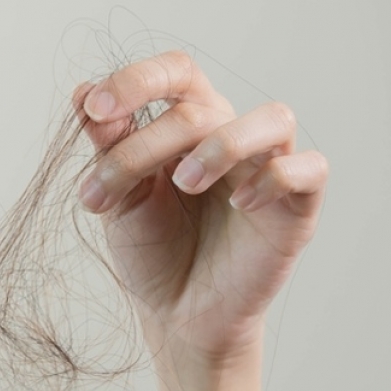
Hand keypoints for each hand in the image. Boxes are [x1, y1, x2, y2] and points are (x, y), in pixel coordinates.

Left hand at [75, 51, 328, 362]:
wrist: (176, 316)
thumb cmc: (152, 252)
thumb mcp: (118, 198)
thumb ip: (107, 148)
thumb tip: (82, 91)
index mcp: (187, 126)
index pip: (176, 74)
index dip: (137, 80)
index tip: (95, 108)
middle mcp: (232, 136)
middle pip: (198, 108)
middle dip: (142, 147)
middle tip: (103, 192)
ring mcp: (268, 169)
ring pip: (272, 119)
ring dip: (221, 145)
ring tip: (183, 184)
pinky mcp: (297, 208)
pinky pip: (308, 169)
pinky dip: (274, 179)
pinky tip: (240, 204)